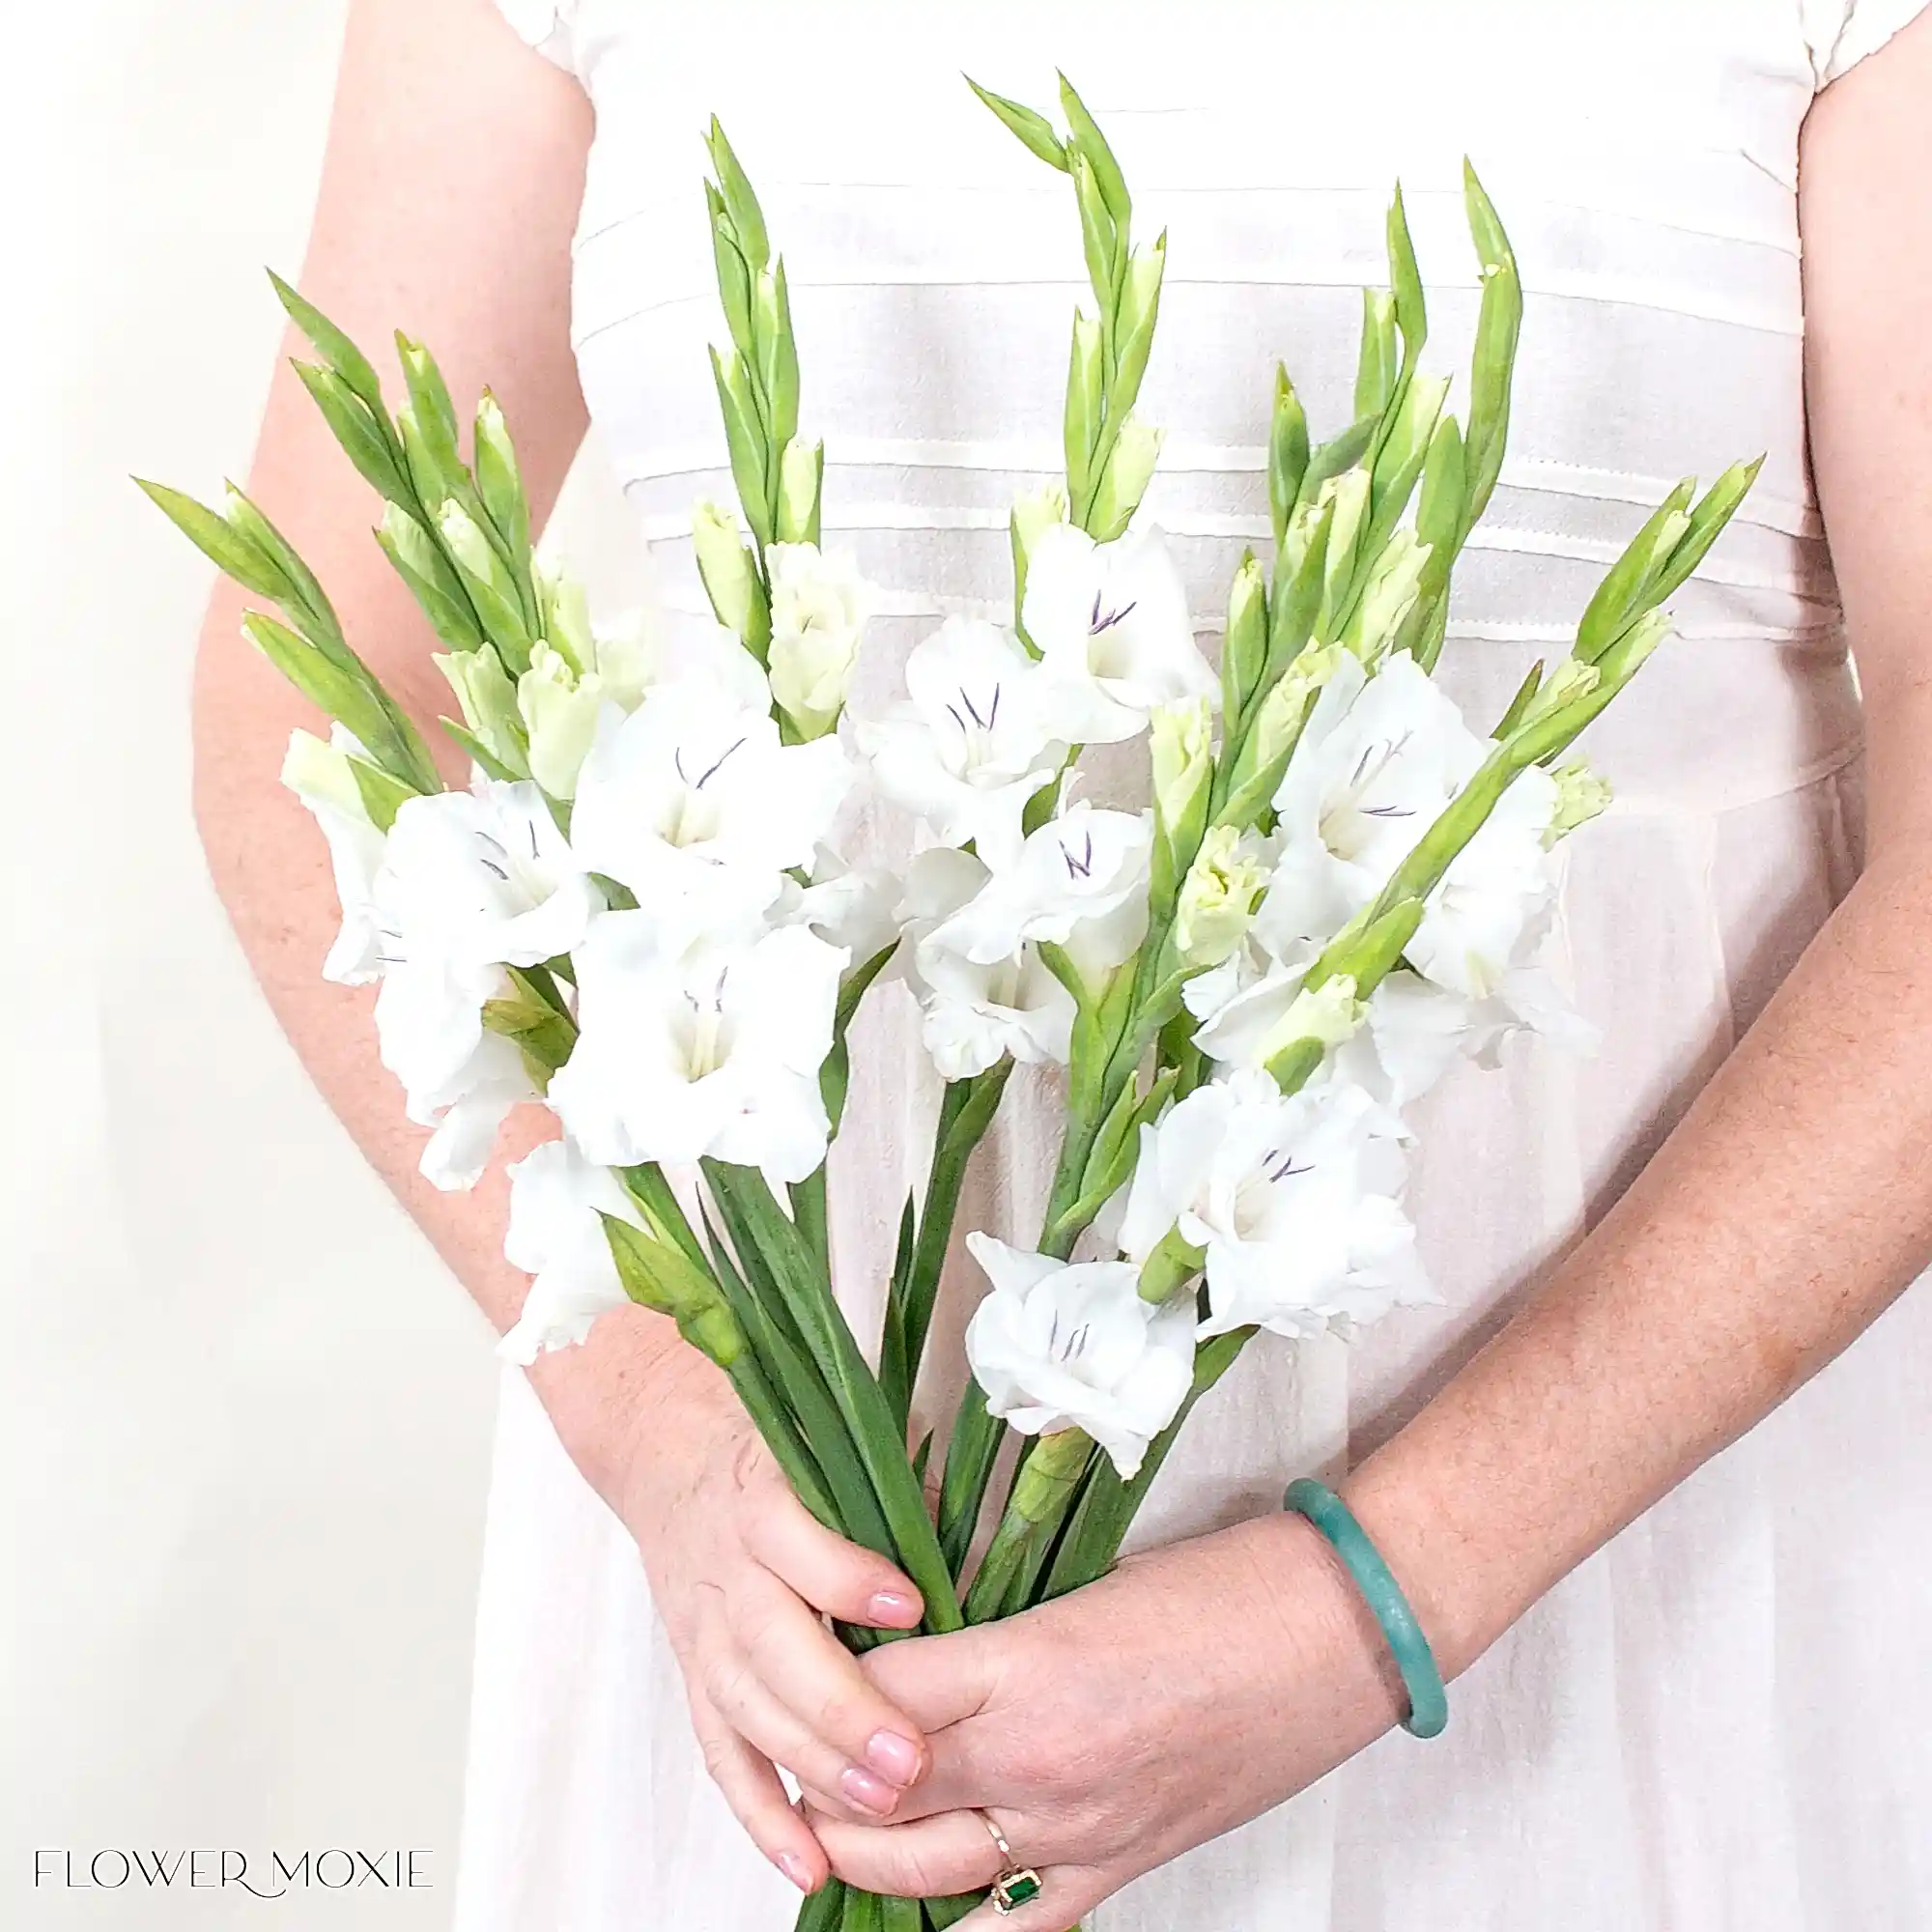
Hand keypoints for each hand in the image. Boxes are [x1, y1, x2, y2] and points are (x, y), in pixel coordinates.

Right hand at [551, 1334, 935, 1894]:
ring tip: (881, 1808)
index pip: (799, 1544)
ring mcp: (707, 1634)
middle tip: (910, 1757)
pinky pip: (723, 1756)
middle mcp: (730, 1573)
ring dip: (813, 1766)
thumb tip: (964, 1538)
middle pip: (774, 1647)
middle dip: (842, 1708)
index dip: (849, 1578)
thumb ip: (892, 1489)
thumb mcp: (826, 1444)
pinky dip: (761, 1816)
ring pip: (750, 1710)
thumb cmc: (774, 1455)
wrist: (671, 1455)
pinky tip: (807, 1862)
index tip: (910, 1605)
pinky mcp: (697, 1679)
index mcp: (763, 1504)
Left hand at [807, 1513, 1410, 1928]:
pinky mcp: (1121, 1866)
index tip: (805, 1658)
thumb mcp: (1087, 1584)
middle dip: (822, 1774)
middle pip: (880, 1789)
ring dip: (860, 1853)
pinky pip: (1013, 1923)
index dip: (827, 1677)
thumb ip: (999, 1628)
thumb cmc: (1223, 1586)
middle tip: (790, 1746)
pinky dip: (954, 1921)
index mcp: (1024, 1666)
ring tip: (824, 1824)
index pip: (876, 1689)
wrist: (1336, 1634)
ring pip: (923, 1870)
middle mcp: (1036, 1761)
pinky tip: (915, 1906)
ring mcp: (1077, 1829)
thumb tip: (928, 1644)